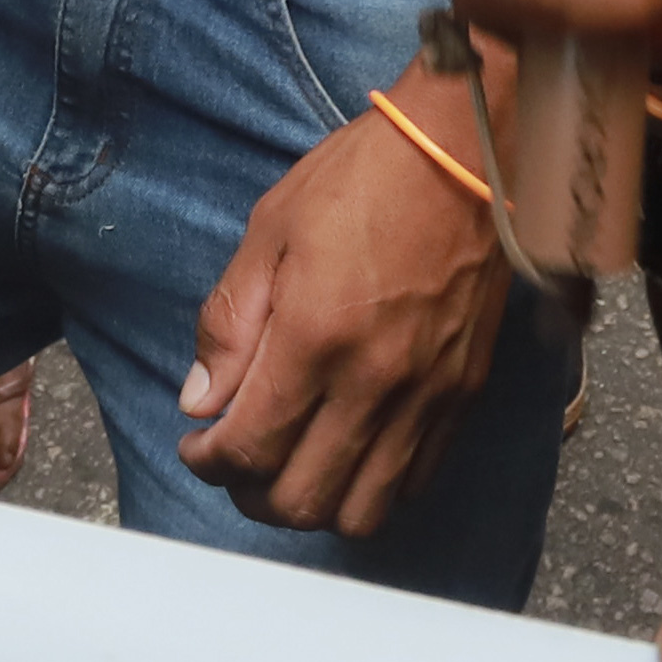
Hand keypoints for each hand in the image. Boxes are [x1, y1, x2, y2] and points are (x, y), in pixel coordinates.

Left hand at [177, 87, 516, 537]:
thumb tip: (200, 400)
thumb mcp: (270, 230)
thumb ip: (229, 322)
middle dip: (251, 495)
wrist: (464, 150)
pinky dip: (373, 487)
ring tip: (290, 466)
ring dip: (314, 504)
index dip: (208, 462)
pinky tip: (348, 449)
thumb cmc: (361, 178)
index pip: (248, 450)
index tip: (197, 446)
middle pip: (302, 501)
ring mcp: (428, 395)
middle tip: (235, 463)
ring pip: (364, 512)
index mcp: (315, 336)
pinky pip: (416, 481)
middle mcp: (374, 381)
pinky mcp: (464, 393)